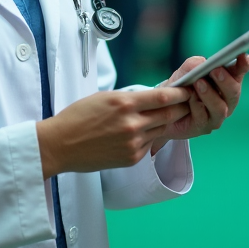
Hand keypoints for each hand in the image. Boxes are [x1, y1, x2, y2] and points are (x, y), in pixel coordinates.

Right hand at [36, 87, 191, 178]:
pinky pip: (149, 144)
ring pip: (161, 130)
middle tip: (187, 102)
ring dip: (164, 123)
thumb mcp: (104, 98)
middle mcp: (132, 124)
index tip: (188, 89)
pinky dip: (149, 137)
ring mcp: (133, 143)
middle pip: (169, 115)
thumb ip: (129, 99)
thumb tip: (151, 98)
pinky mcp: (131, 158)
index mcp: (124, 103)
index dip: (180, 93)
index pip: (163, 97)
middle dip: (181, 108)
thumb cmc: (78, 117)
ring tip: (162, 116)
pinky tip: (140, 132)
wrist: (60, 145)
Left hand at [150, 53, 248, 154]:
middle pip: (233, 92)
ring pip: (220, 108)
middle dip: (226, 81)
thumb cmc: (180, 85)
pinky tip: (190, 98)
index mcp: (226, 81)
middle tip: (216, 70)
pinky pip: (203, 117)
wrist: (164, 108)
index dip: (243, 64)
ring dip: (210, 94)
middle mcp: (226, 99)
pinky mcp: (204, 126)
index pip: (238, 72)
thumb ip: (193, 64)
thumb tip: (202, 63)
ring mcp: (217, 115)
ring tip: (199, 83)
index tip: (244, 56)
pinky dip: (196, 106)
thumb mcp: (184, 71)